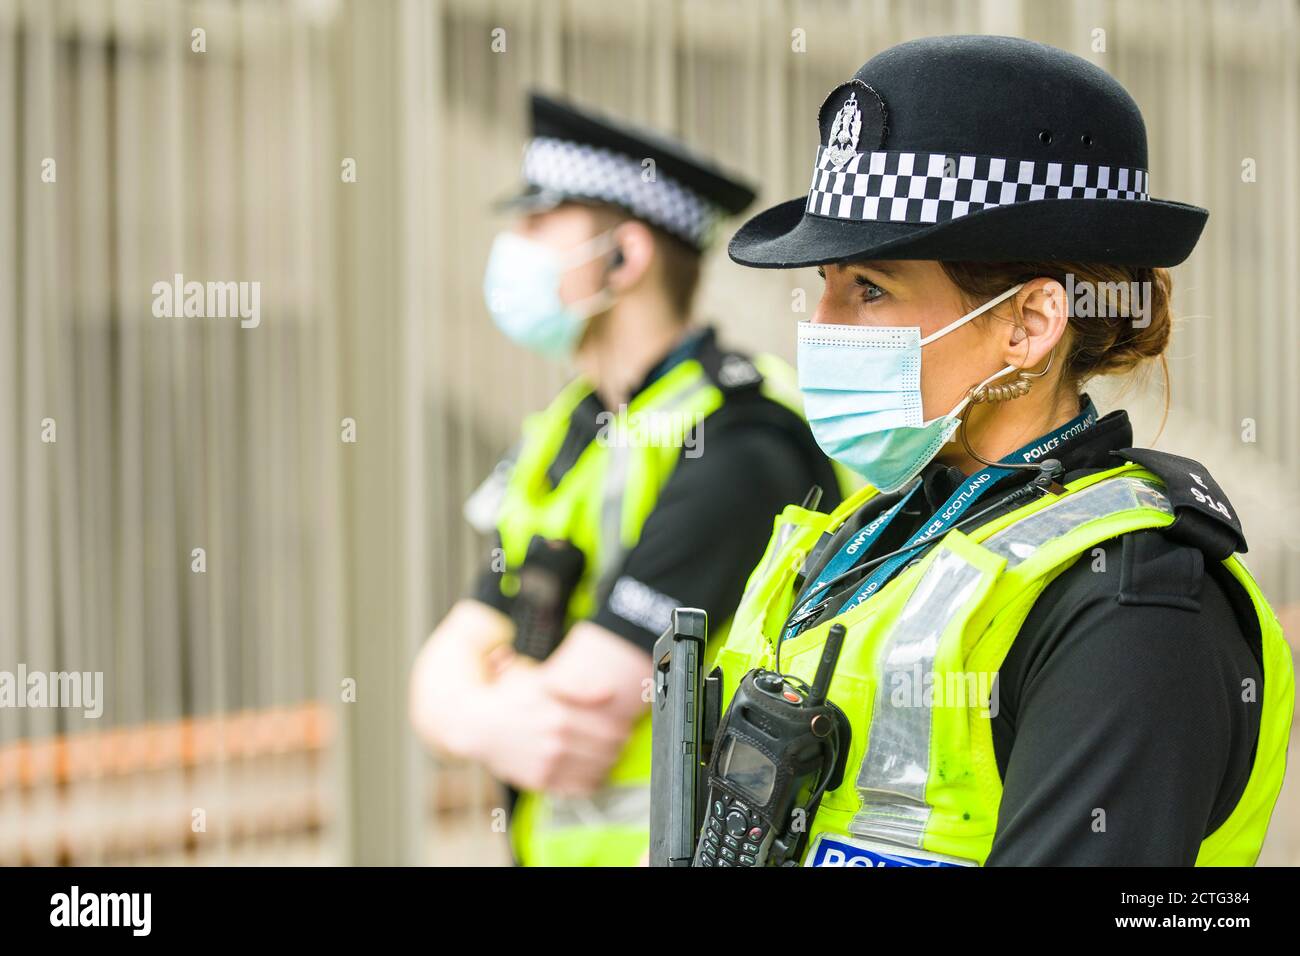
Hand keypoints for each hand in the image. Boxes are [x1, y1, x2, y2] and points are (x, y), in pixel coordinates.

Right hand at [471, 665, 632, 794]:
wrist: (478, 727)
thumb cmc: (513, 700)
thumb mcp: (543, 683)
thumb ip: (580, 688)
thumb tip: (611, 693)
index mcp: (561, 716)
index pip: (611, 731)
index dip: (623, 731)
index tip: (623, 729)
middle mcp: (556, 743)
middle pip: (608, 753)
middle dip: (618, 748)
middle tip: (618, 744)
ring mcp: (548, 765)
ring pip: (598, 772)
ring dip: (608, 765)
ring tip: (605, 757)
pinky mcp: (541, 782)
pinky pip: (580, 788)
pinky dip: (592, 782)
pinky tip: (589, 771)